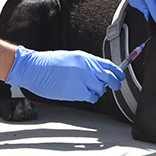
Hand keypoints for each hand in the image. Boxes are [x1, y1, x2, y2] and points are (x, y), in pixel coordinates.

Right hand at [5, 46, 124, 102]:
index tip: (121, 77)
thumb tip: (98, 72)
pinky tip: (85, 95)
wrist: (35, 68)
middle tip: (116, 87)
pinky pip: (92, 97)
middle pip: (110, 78)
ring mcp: (83, 80)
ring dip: (98, 91)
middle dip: (115, 84)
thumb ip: (86, 64)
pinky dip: (91, 97)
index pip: (109, 65)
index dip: (118, 72)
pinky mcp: (77, 91)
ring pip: (101, 89)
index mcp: (86, 58)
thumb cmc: (50, 63)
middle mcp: (87, 68)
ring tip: (89, 89)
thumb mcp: (71, 57)